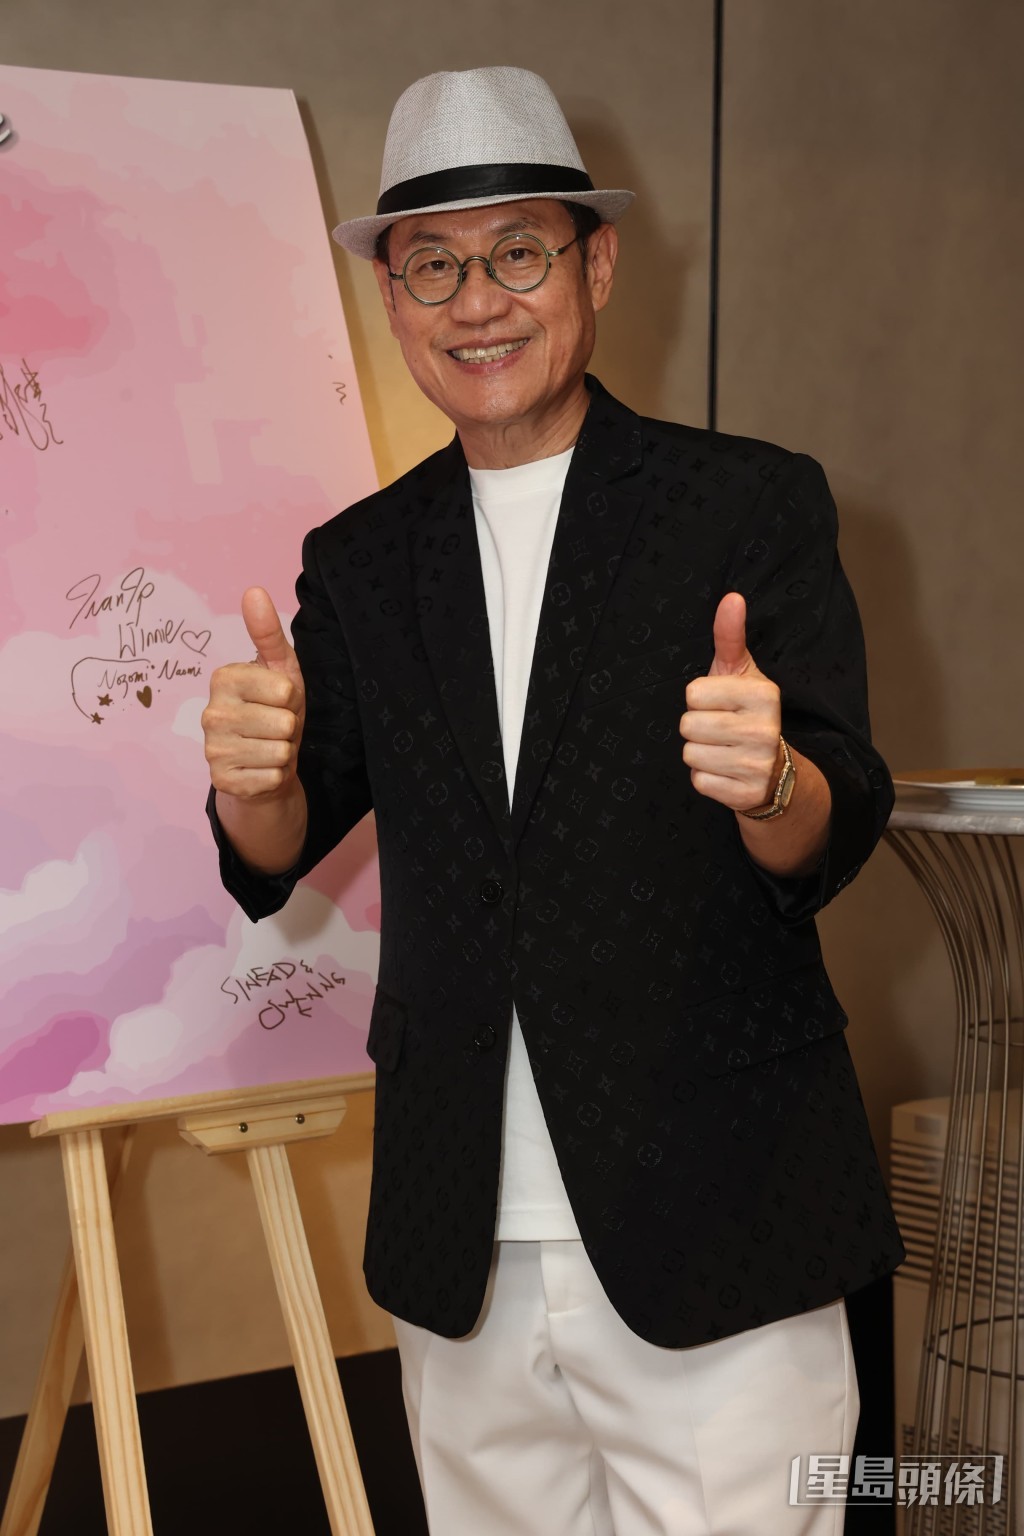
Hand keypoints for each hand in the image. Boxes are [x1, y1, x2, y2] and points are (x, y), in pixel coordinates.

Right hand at [202, 587, 305, 799]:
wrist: (264, 763)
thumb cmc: (274, 711)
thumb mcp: (280, 670)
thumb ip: (268, 633)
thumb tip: (254, 591)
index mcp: (223, 679)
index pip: (285, 690)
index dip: (291, 699)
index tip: (277, 701)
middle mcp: (211, 713)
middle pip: (284, 723)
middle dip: (288, 728)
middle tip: (274, 728)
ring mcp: (213, 750)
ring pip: (280, 751)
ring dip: (284, 752)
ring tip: (269, 746)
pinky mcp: (222, 781)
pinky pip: (273, 777)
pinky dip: (276, 776)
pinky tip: (262, 768)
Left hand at [678, 592, 783, 811]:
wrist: (773, 770)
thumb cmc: (745, 712)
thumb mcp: (739, 673)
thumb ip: (730, 636)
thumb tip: (732, 597)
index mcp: (763, 694)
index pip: (693, 693)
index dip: (699, 700)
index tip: (720, 705)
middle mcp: (765, 729)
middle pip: (688, 725)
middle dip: (696, 728)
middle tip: (720, 730)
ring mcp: (758, 764)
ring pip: (690, 754)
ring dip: (699, 753)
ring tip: (723, 749)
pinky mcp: (747, 793)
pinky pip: (699, 780)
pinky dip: (705, 777)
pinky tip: (725, 770)